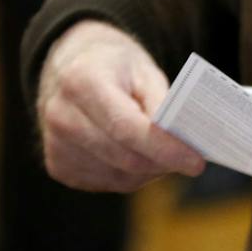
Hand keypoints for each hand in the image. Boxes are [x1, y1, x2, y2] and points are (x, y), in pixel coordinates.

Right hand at [36, 19, 204, 190]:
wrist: (69, 69)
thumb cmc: (115, 68)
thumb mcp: (144, 71)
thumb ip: (162, 104)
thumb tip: (182, 141)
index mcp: (82, 82)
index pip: (127, 128)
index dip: (164, 149)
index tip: (196, 162)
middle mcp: (61, 116)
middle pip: (124, 157)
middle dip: (164, 163)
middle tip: (192, 160)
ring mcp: (55, 144)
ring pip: (118, 176)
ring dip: (150, 171)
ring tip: (167, 154)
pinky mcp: (58, 165)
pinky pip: (106, 182)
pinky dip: (132, 176)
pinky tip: (141, 157)